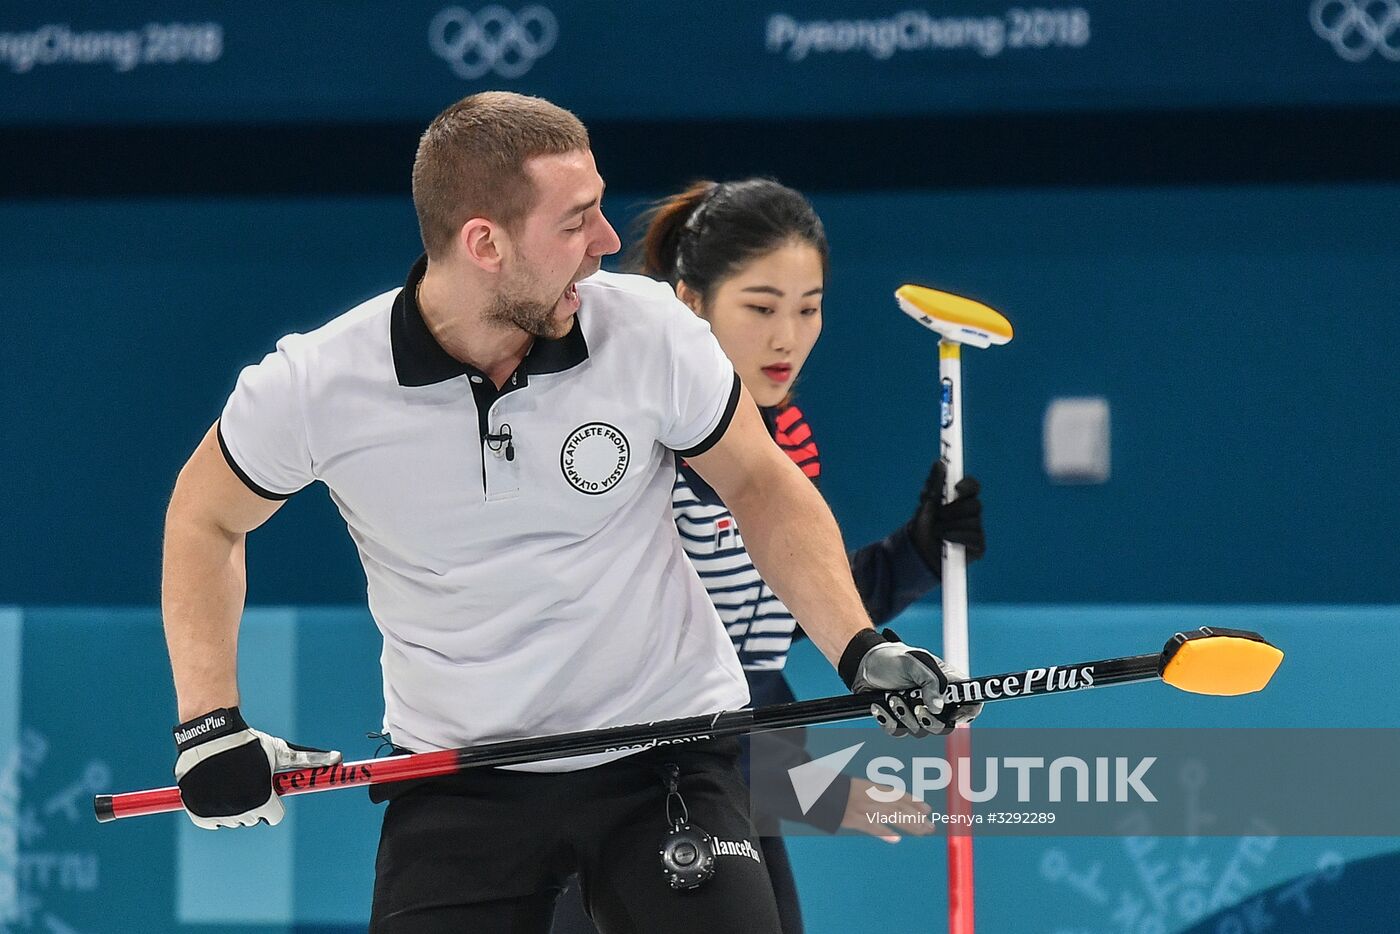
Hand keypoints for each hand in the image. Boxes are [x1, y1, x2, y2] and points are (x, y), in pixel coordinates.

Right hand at [173, 707, 340, 828]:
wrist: (211, 734)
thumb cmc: (250, 743)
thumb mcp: (281, 752)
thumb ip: (310, 760)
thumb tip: (339, 758)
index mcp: (263, 802)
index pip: (274, 816)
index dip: (273, 801)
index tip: (265, 786)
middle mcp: (241, 812)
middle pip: (253, 818)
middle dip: (253, 803)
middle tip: (246, 779)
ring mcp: (218, 813)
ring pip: (232, 820)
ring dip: (233, 807)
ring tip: (230, 780)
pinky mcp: (197, 812)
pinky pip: (211, 821)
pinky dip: (212, 811)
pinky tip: (216, 789)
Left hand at [838, 628, 981, 736]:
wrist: (863, 665)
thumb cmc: (891, 658)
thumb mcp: (912, 663)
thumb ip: (928, 683)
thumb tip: (938, 707)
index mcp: (946, 684)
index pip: (970, 703)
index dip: (969, 712)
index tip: (955, 715)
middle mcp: (935, 701)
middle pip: (947, 726)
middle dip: (930, 720)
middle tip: (917, 707)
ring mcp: (917, 712)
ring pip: (921, 731)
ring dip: (904, 716)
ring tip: (892, 697)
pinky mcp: (900, 720)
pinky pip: (898, 732)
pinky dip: (888, 720)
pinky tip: (879, 705)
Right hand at [842, 777, 932, 842]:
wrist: (821, 792)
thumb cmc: (844, 792)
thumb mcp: (863, 788)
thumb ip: (880, 795)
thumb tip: (900, 804)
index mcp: (875, 788)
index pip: (899, 794)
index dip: (914, 801)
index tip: (928, 809)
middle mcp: (872, 797)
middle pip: (899, 807)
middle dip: (916, 817)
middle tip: (930, 826)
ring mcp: (864, 808)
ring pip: (890, 816)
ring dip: (908, 825)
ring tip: (922, 832)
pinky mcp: (854, 819)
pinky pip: (871, 826)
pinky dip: (884, 832)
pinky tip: (896, 839)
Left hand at [908, 461, 984, 571]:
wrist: (918, 550)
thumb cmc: (924, 523)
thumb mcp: (926, 502)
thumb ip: (934, 483)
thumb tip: (939, 462)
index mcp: (961, 498)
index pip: (973, 487)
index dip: (968, 485)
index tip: (956, 488)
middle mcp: (972, 513)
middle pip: (974, 504)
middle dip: (954, 509)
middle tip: (939, 514)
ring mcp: (976, 529)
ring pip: (973, 522)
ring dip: (950, 525)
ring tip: (936, 530)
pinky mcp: (978, 546)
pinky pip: (972, 538)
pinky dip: (955, 537)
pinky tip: (945, 539)